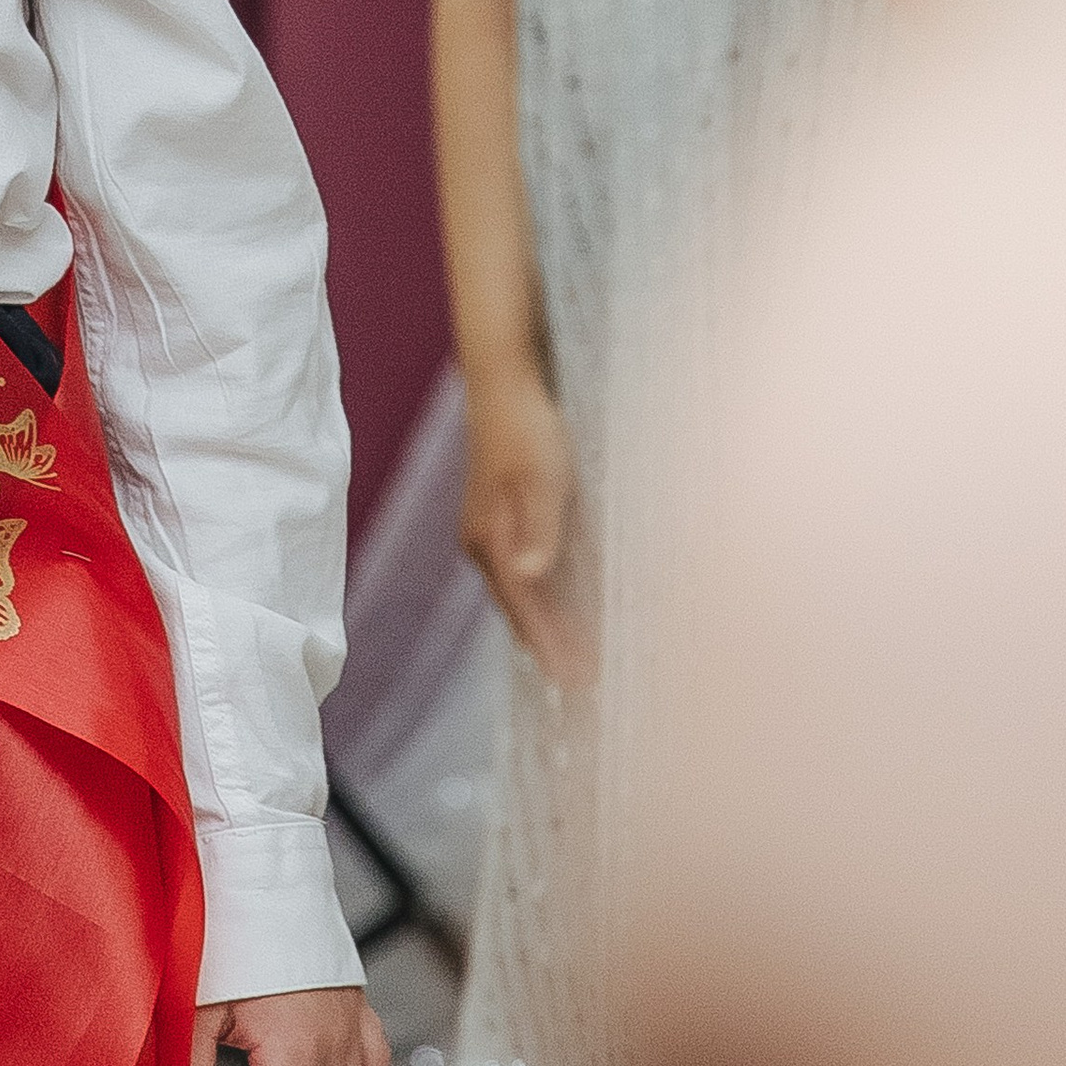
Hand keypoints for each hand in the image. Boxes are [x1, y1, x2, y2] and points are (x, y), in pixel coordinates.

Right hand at [461, 367, 593, 688]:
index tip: (578, 681)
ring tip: (575, 656)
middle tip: (584, 684)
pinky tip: (562, 602)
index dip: (552, 646)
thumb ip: (539, 527)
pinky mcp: (498, 518)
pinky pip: (522, 571)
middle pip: (518, 609)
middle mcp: (481, 543)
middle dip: (549, 646)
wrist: (503, 381)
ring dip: (546, 624)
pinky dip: (544, 595)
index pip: (526, 608)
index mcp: (488, 539)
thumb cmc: (527, 426)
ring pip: (519, 593)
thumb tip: (528, 575)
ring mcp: (486, 532)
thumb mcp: (543, 476)